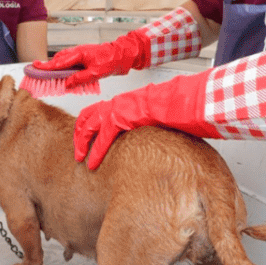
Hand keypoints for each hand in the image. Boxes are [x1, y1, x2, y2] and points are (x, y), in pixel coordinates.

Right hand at [31, 31, 149, 88]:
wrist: (123, 54)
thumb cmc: (111, 60)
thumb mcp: (95, 73)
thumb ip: (79, 79)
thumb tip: (66, 84)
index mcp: (78, 54)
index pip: (58, 62)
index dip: (45, 66)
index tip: (34, 67)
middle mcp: (77, 52)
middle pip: (57, 60)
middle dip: (47, 68)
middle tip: (36, 73)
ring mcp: (80, 54)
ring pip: (63, 61)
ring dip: (56, 69)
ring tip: (49, 77)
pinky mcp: (83, 58)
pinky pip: (70, 63)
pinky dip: (65, 69)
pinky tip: (66, 77)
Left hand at [74, 72, 217, 169]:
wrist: (188, 102)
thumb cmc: (180, 109)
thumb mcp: (161, 117)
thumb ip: (151, 125)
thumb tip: (155, 139)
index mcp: (130, 103)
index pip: (103, 111)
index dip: (92, 124)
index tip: (87, 137)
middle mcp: (122, 103)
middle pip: (90, 115)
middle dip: (80, 132)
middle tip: (77, 149)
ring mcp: (121, 108)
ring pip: (90, 123)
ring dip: (82, 142)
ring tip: (80, 157)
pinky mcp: (123, 116)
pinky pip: (103, 135)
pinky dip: (95, 150)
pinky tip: (92, 162)